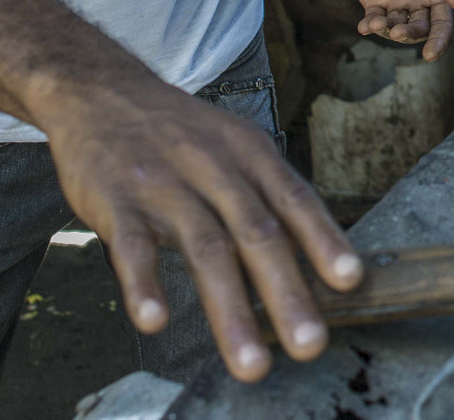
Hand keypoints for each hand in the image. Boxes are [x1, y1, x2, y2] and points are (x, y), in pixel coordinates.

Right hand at [40, 76, 361, 381]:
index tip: (351, 281)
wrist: (102, 90)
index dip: (324, 240)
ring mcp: (165, 183)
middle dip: (288, 293)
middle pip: (257, 234)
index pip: (295, 200)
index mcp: (250, 155)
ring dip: (230, 311)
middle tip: (310, 344)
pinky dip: (143, 284)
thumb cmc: (182, 132)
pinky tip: (154, 321)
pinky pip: (132, 246)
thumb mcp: (235, 146)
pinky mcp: (116, 200)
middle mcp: (214, 167)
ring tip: (251, 362)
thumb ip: (269, 197)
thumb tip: (317, 255)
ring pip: (204, 250)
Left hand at [344, 0, 453, 58]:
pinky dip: (370, 26)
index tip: (431, 55)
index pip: (442, 23)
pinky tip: (365, 25)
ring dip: (387, 30)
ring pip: (396, 26)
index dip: (439, 40)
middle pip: (419, 28)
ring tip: (377, 22)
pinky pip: (374, 19)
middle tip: (398, 30)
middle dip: (410, 34)